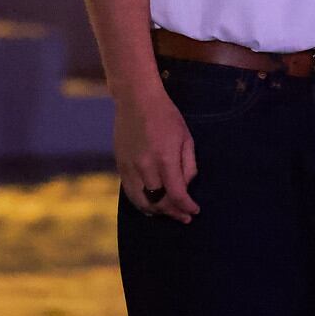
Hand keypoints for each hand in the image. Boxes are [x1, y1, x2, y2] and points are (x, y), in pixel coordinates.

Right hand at [114, 85, 198, 222]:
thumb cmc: (166, 116)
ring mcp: (130, 167)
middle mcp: (145, 166)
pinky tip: (150, 205)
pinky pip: (130, 192)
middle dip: (173, 212)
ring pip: (141, 202)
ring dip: (156, 211)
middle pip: (159, 202)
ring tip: (167, 213)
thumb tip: (186, 187)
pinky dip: (141, 202)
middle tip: (184, 216)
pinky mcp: (120, 165)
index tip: (195, 211)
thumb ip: (188, 166)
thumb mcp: (186, 138)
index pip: (177, 194)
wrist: (136, 99)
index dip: (187, 207)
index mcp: (165, 159)